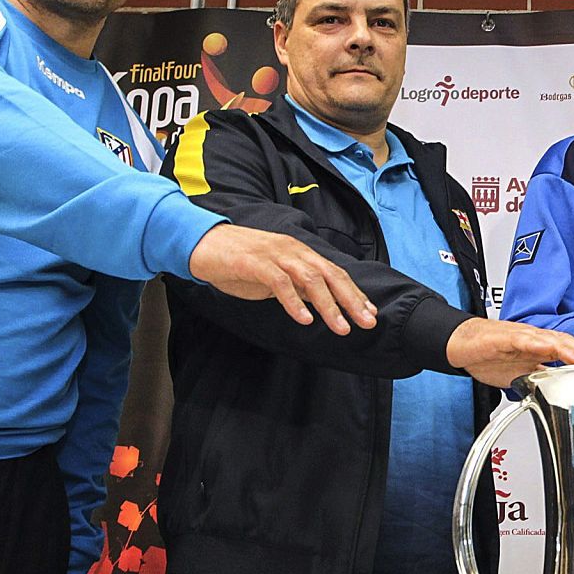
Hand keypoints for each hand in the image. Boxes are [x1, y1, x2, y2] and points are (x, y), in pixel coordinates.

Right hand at [187, 223, 376, 335]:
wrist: (202, 245)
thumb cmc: (239, 263)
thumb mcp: (275, 276)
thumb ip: (298, 286)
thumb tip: (322, 302)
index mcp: (300, 253)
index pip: (335, 273)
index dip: (355, 293)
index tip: (371, 313)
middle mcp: (293, 250)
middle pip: (330, 275)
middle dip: (351, 300)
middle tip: (367, 322)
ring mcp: (274, 255)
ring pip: (310, 279)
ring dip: (328, 305)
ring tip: (340, 328)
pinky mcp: (254, 263)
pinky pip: (279, 283)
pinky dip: (293, 302)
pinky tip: (303, 320)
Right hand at [446, 317, 573, 387]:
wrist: (462, 343)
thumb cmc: (489, 354)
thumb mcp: (522, 373)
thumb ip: (541, 377)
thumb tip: (560, 388)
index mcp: (541, 347)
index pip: (570, 352)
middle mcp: (535, 339)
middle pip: (567, 344)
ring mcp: (522, 337)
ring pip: (550, 340)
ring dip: (569, 349)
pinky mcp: (506, 337)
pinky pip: (524, 340)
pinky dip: (538, 343)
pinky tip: (548, 348)